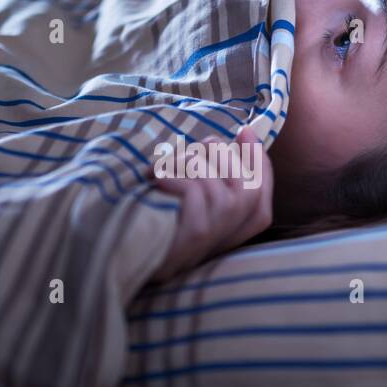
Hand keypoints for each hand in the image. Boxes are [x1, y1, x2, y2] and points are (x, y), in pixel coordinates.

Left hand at [148, 126, 273, 281]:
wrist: (124, 255)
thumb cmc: (155, 217)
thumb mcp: (190, 195)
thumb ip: (216, 175)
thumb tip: (246, 133)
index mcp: (232, 226)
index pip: (262, 190)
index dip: (258, 159)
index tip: (243, 131)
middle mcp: (233, 234)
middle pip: (246, 183)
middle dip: (215, 155)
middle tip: (185, 154)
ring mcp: (218, 236)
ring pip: (214, 181)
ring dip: (181, 164)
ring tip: (159, 171)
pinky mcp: (198, 235)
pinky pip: (195, 189)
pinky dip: (171, 177)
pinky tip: (154, 180)